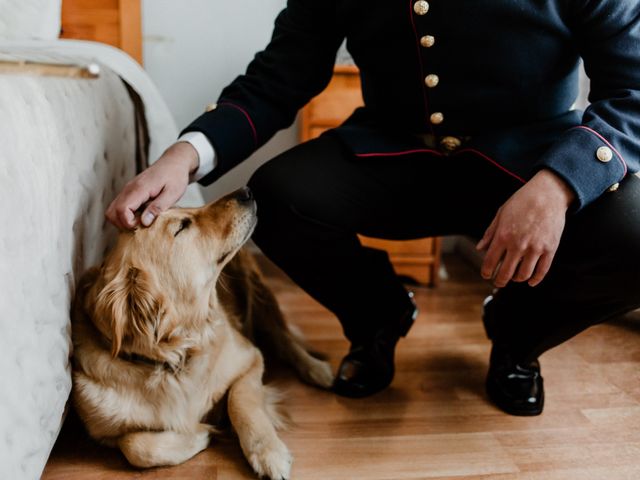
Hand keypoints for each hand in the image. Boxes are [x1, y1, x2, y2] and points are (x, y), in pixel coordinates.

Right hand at [105, 142, 198, 228]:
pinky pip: (119, 206)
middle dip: (123, 224)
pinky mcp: (129, 192)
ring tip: (141, 222)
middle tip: (141, 227)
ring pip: (112, 210)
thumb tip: (144, 222)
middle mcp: (129, 188)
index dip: (129, 223)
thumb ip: (158, 207)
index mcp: (139, 188)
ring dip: (123, 221)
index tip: (143, 226)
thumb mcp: (173, 193)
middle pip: (112, 212)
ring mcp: (127, 190)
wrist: (174, 162)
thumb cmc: (176, 177)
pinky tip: (140, 216)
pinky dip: (125, 215)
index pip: (122, 209)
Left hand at [476, 169, 574, 287]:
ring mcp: (535, 248)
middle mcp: (518, 244)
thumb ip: (490, 233)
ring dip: (517, 279)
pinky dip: (535, 279)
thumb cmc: (522, 202)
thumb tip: (480, 249)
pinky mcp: (550, 248)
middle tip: (499, 282)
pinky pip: (542, 270)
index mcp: (503, 236)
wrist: (548, 194)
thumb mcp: (500, 214)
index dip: (486, 272)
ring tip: (514, 278)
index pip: (490, 262)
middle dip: (500, 281)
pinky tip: (531, 282)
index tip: (486, 275)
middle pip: (506, 273)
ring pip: (524, 274)